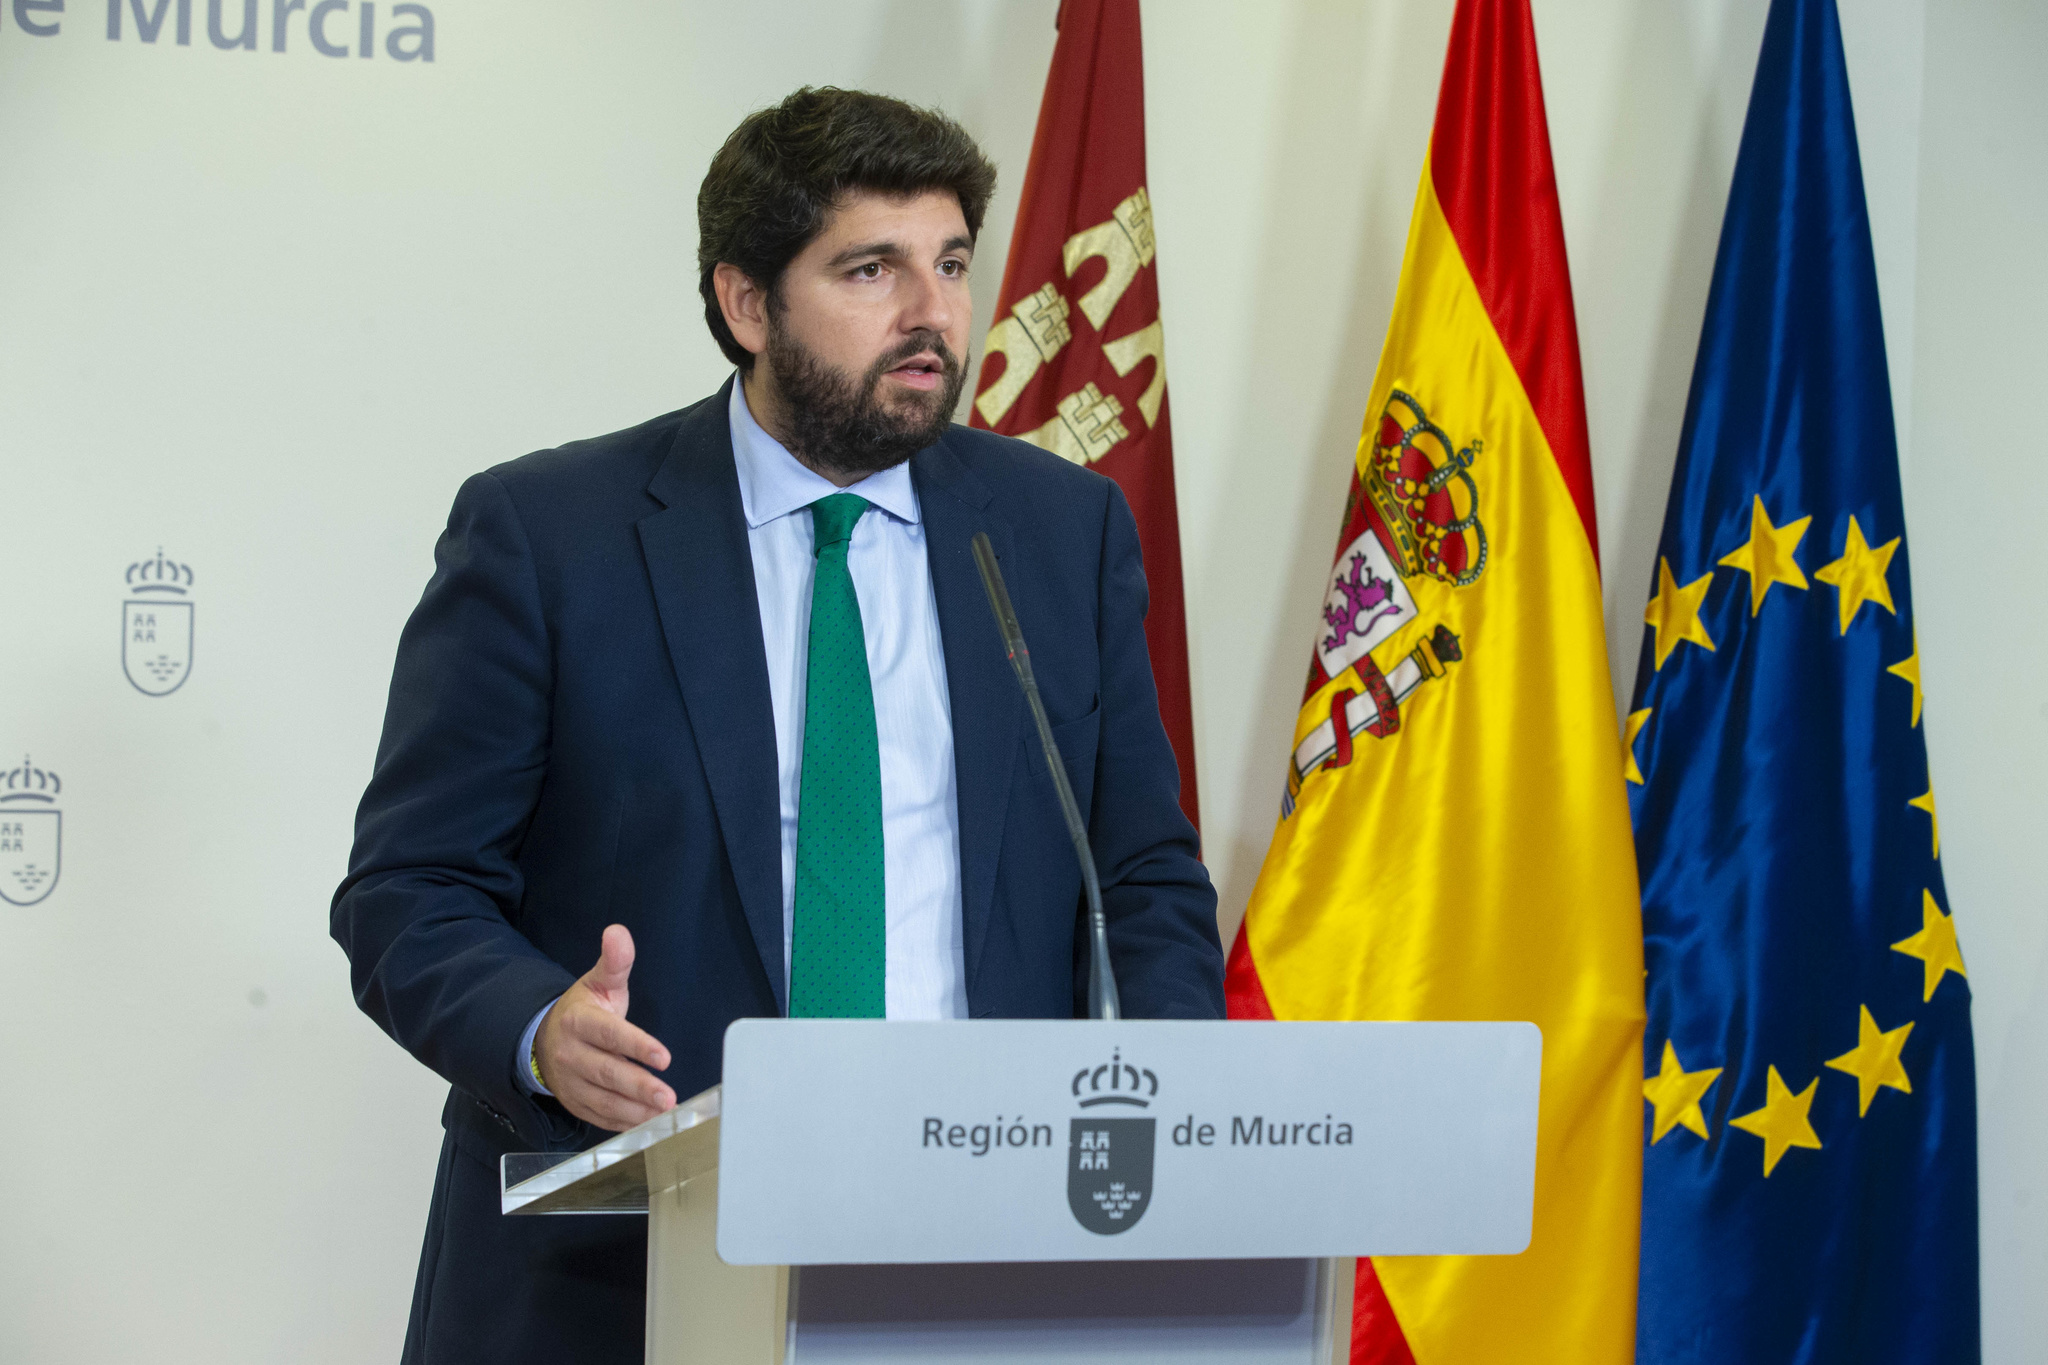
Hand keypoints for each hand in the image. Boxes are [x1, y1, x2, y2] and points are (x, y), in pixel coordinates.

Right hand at [534, 924, 676, 1131]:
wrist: (544, 1039)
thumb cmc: (583, 1010)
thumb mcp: (598, 981)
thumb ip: (615, 961)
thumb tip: (618, 932)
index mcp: (579, 1022)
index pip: (610, 1035)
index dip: (636, 1046)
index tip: (664, 1057)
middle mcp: (572, 1055)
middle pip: (608, 1073)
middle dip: (640, 1087)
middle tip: (669, 1098)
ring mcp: (571, 1084)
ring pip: (604, 1101)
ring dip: (636, 1111)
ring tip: (665, 1115)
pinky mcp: (575, 1104)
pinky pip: (600, 1118)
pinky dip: (624, 1124)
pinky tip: (649, 1125)